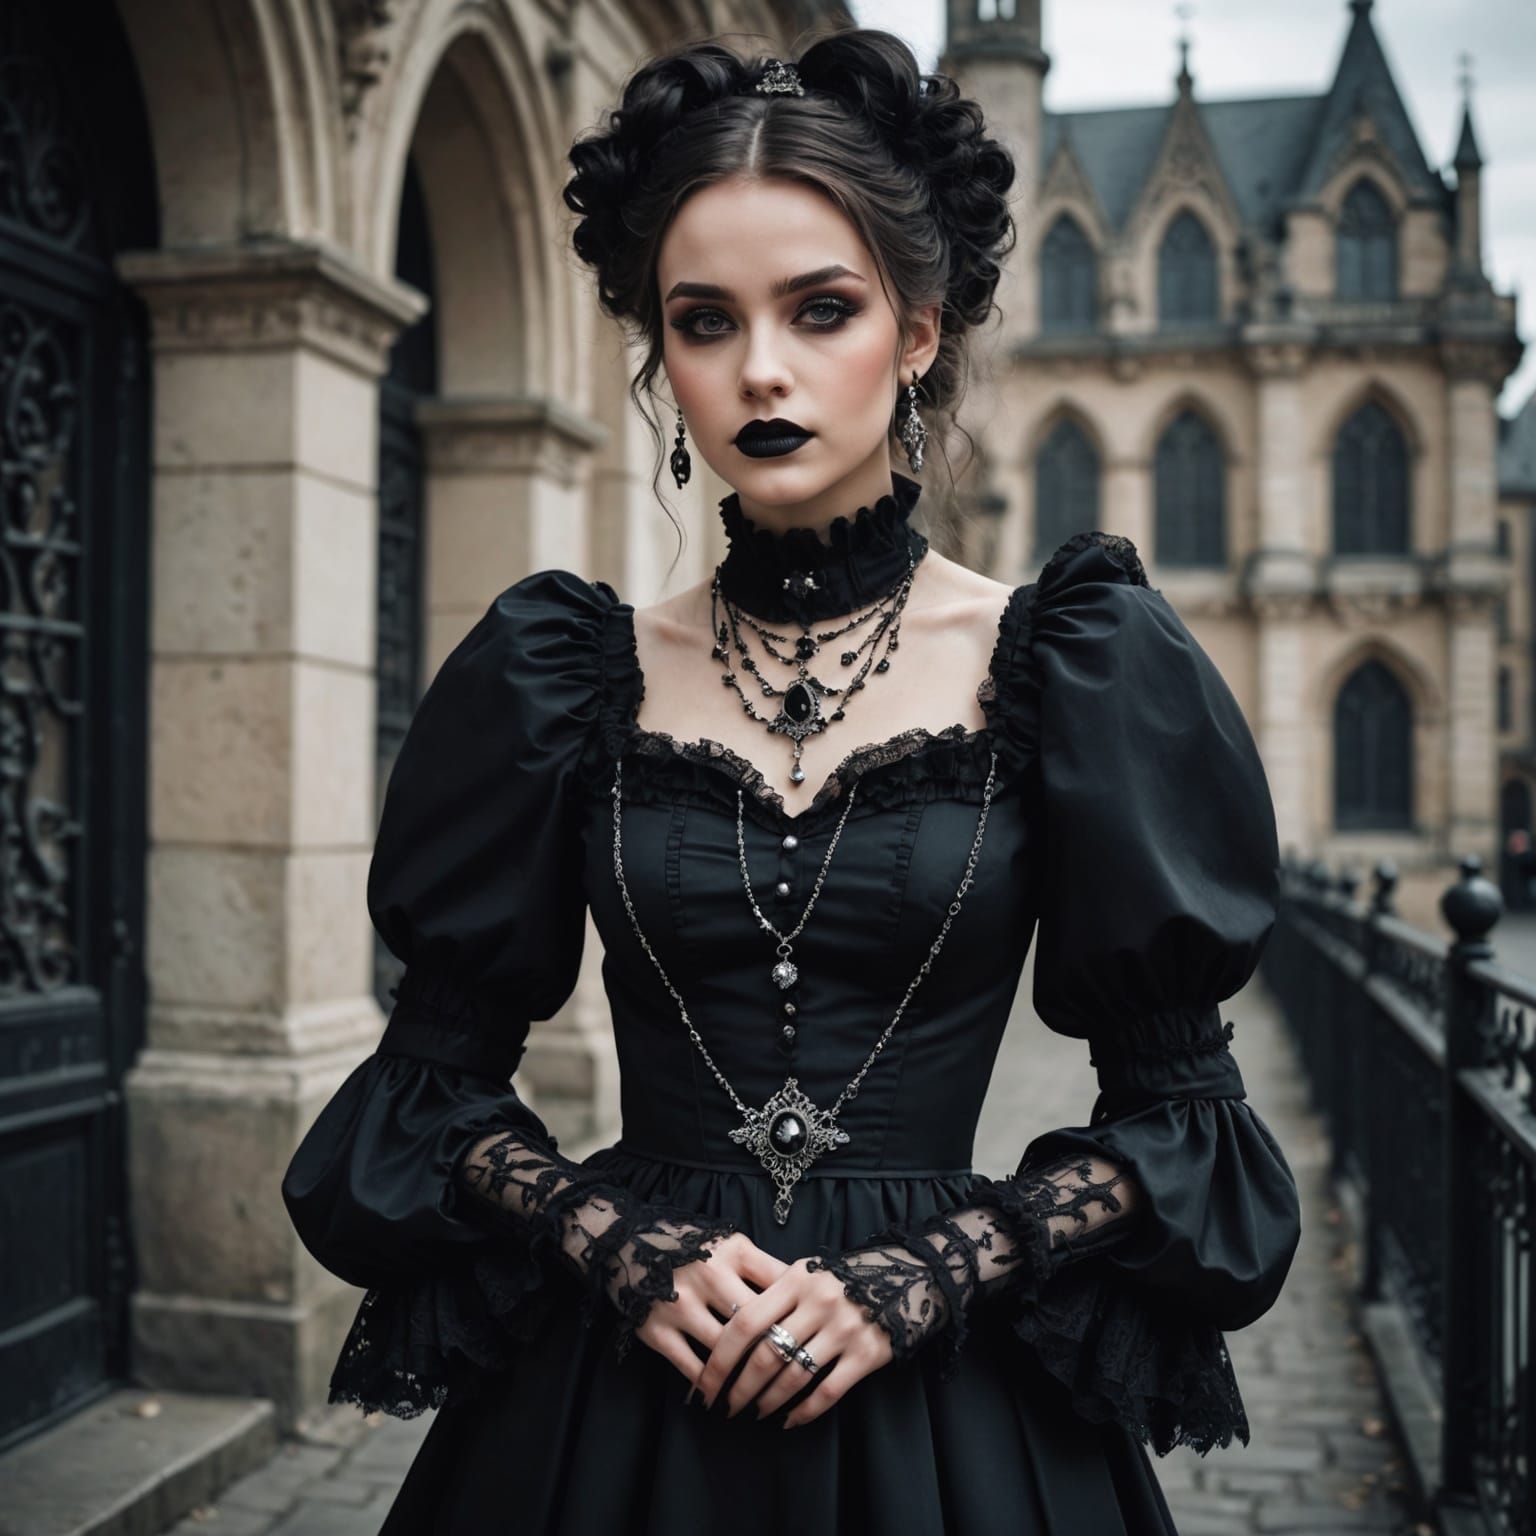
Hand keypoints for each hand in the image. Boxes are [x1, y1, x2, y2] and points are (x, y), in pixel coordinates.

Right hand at [628, 1229, 790, 1389]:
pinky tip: (721, 1400)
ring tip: (761, 1400)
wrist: (624, 1239)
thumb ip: (761, 1267)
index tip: (812, 1339)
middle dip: (777, 1354)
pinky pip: (690, 1366)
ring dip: (744, 1380)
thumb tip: (803, 1295)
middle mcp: (708, 1274)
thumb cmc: (688, 1243)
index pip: (779, 1287)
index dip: (799, 1314)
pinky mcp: (655, 1329)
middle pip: (756, 1323)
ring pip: (725, 1350)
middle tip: (793, 1379)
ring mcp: (680, 1303)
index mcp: (733, 1251)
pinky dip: (708, 1388)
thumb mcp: (728, 1243)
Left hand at [690, 1256, 894, 1428]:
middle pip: (766, 1354)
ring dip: (767, 1401)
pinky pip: (827, 1391)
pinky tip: (789, 1421)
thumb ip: (776, 1294)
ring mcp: (845, 1329)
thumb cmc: (846, 1274)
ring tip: (754, 1412)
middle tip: (724, 1407)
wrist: (910, 1273)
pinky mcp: (868, 1354)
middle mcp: (819, 1303)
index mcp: (798, 1278)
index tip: (704, 1382)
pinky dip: (804, 1412)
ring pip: (793, 1376)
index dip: (720, 1357)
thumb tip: (728, 1329)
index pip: (746, 1322)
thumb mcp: (809, 1271)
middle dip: (739, 1388)